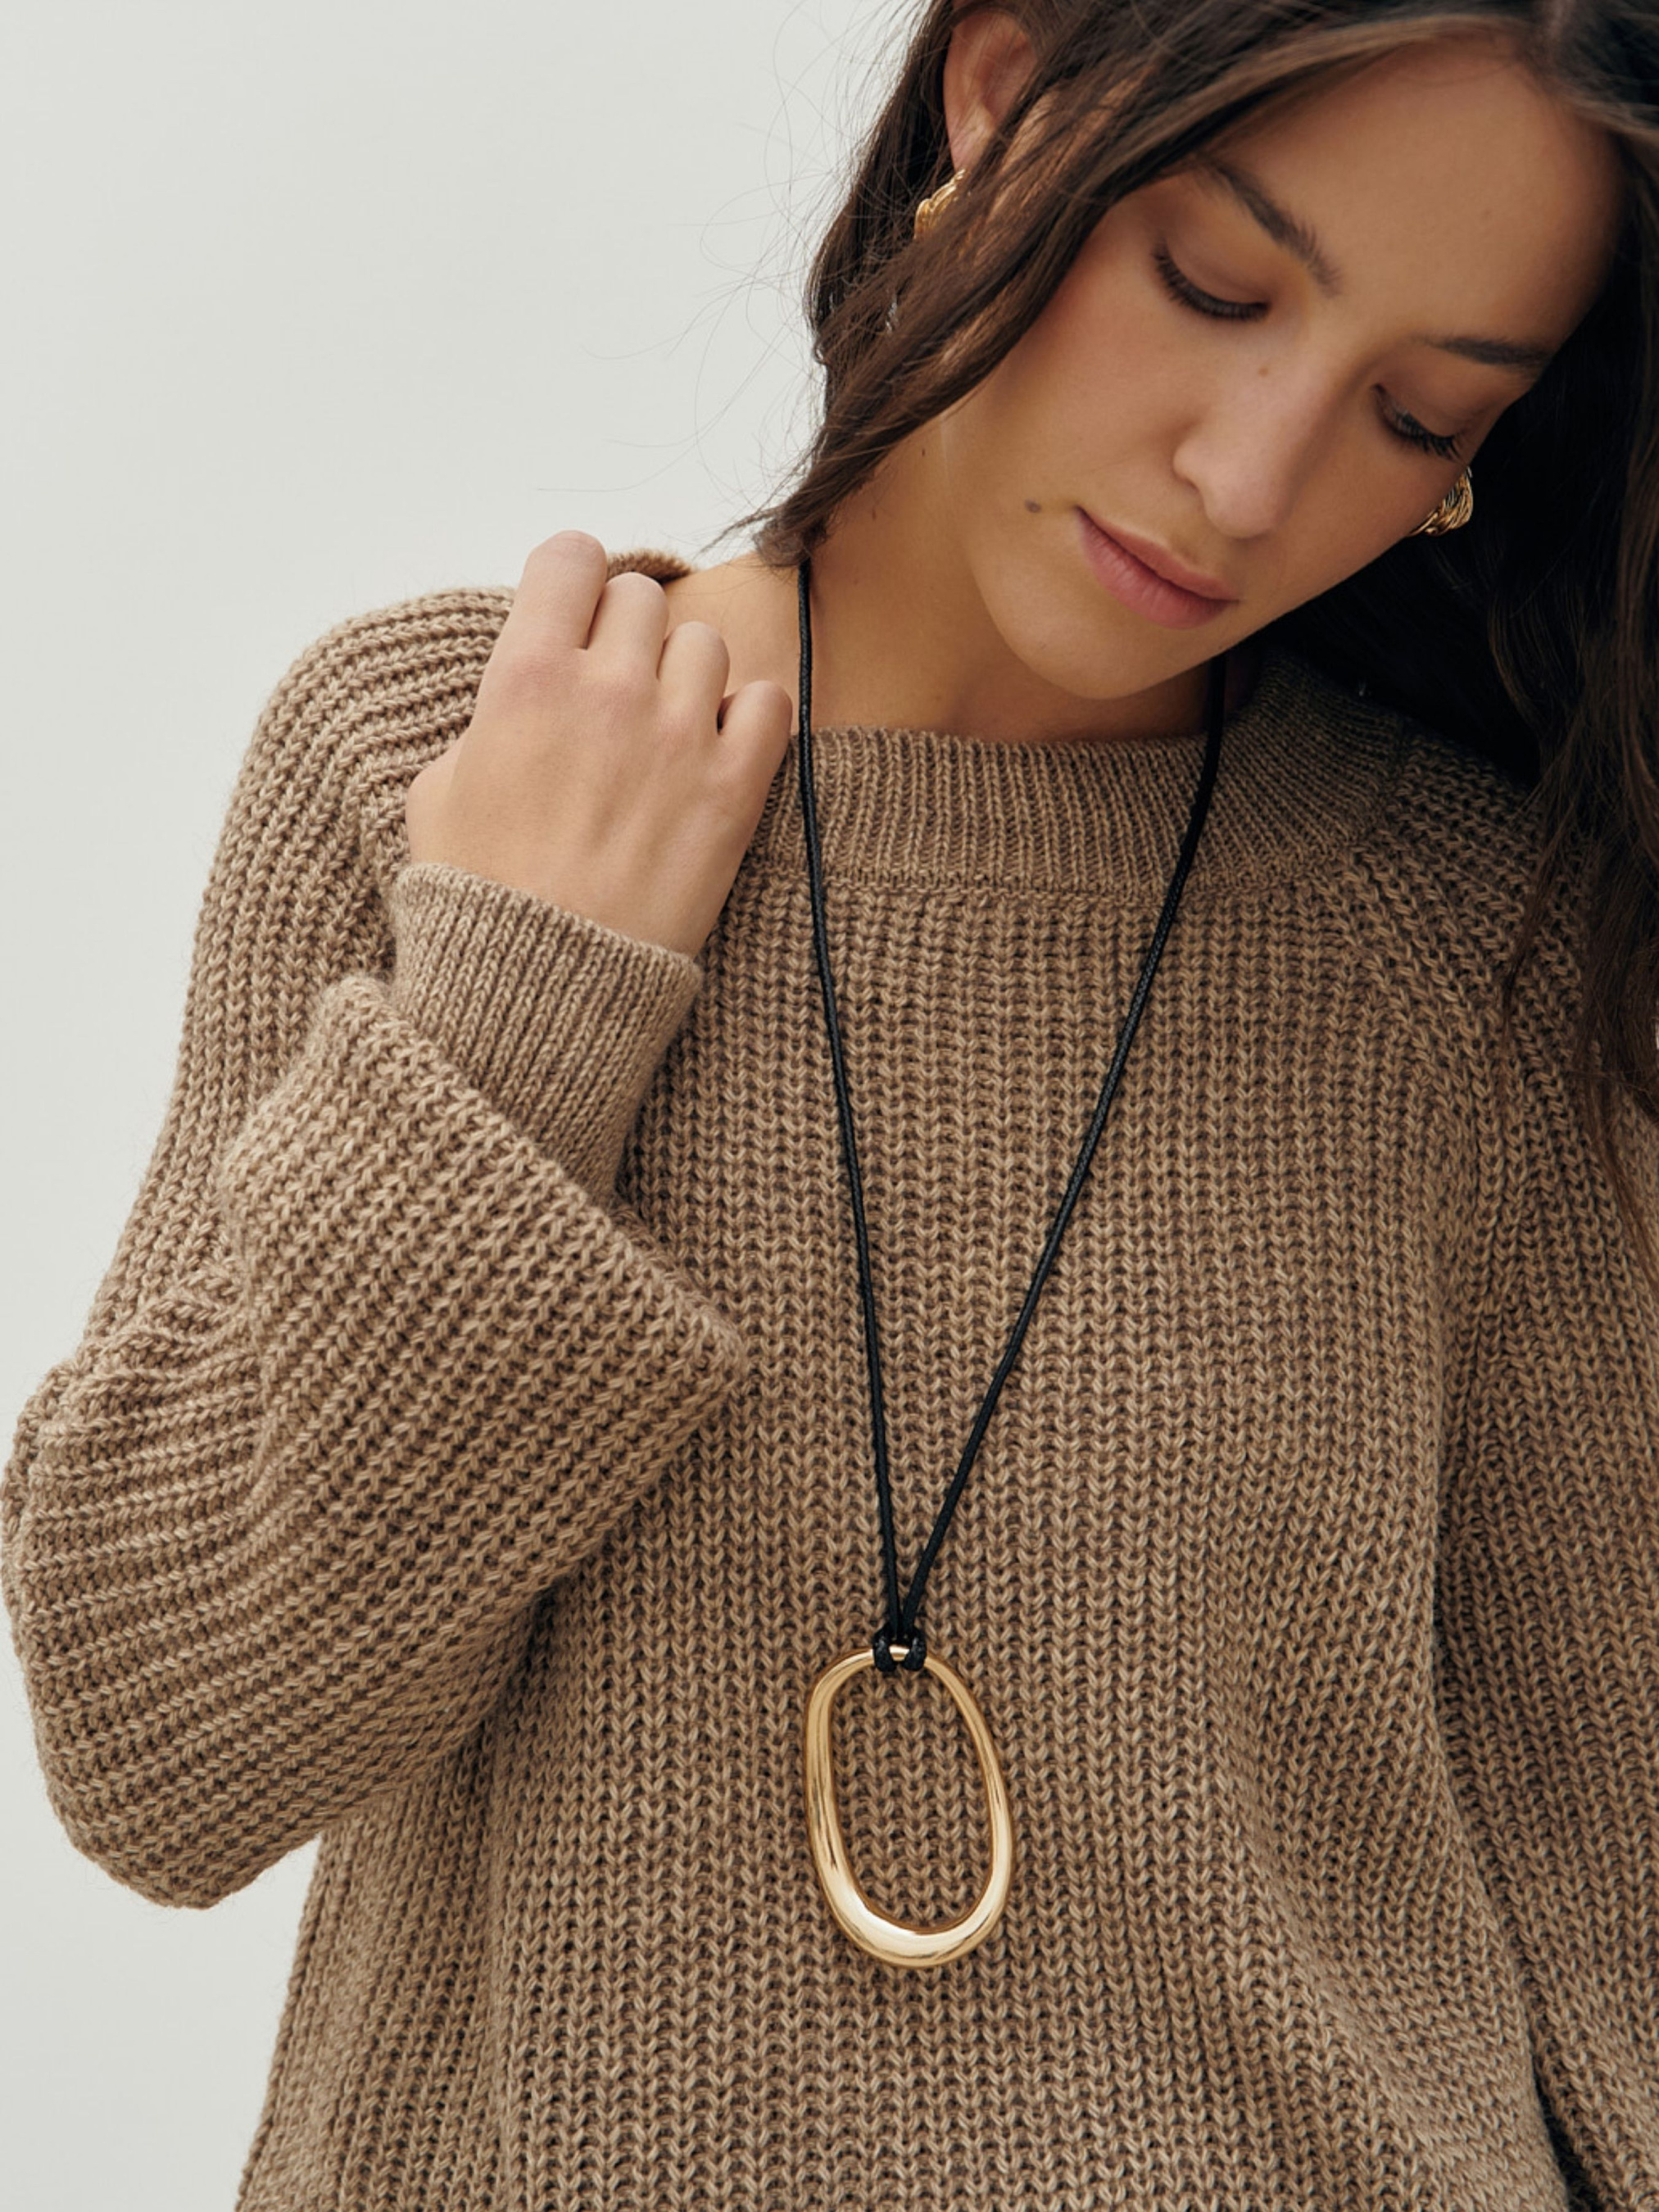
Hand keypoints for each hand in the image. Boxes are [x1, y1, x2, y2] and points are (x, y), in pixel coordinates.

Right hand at [404, 530, 793, 959]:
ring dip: (686, 676)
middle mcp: (607, 689)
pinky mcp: (732, 789)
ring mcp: (677, 736)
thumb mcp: (439, 788)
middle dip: (626, 635)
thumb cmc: (479, 895)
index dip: (572, 582)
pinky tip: (719, 752)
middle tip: (614, 689)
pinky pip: (769, 705)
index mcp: (525, 677)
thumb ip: (487, 719)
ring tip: (665, 728)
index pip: (570, 558)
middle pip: (641, 599)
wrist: (542, 986)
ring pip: (706, 644)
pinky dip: (750, 719)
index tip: (573, 615)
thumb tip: (522, 700)